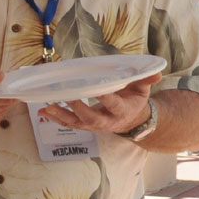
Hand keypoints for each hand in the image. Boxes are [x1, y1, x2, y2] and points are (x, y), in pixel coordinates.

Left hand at [39, 73, 162, 136]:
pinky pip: (68, 123)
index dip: (106, 98)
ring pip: (76, 123)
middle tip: (68, 96)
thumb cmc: (134, 100)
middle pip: (91, 117)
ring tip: (47, 107)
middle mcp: (106, 121)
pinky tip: (42, 110)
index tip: (98, 90)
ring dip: (61, 115)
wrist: (130, 121)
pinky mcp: (84, 125)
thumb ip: (145, 80)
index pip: (113, 104)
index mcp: (122, 110)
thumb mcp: (142, 90)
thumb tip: (156, 72)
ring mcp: (93, 125)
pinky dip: (55, 118)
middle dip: (78, 108)